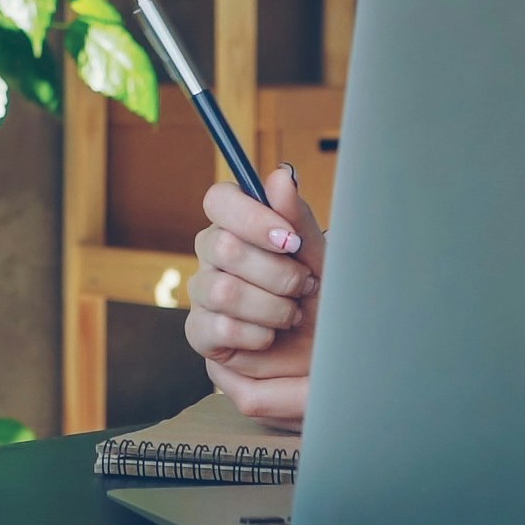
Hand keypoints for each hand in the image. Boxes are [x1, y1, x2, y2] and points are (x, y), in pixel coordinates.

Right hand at [186, 167, 320, 428]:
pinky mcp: (201, 333)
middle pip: (223, 246)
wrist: (323, 348)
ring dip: (270, 307)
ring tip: (291, 315)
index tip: (289, 240)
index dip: (252, 218)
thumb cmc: (320, 294)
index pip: (219, 200)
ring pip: (222, 290)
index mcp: (238, 223)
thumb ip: (296, 217)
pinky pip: (218, 328)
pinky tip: (271, 336)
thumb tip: (281, 176)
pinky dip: (256, 335)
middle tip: (304, 285)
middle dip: (275, 272)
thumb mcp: (317, 256)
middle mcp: (213, 253)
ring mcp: (203, 292)